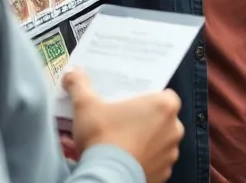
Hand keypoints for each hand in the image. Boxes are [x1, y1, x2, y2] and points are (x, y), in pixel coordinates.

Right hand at [64, 69, 184, 182]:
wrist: (106, 177)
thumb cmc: (102, 136)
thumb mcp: (86, 105)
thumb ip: (80, 85)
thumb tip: (71, 73)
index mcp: (165, 106)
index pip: (164, 96)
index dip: (148, 99)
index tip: (132, 103)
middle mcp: (175, 128)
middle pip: (162, 119)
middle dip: (146, 120)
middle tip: (123, 123)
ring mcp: (171, 153)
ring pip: (159, 142)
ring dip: (146, 142)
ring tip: (123, 143)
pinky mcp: (164, 173)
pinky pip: (155, 162)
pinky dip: (144, 161)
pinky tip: (126, 160)